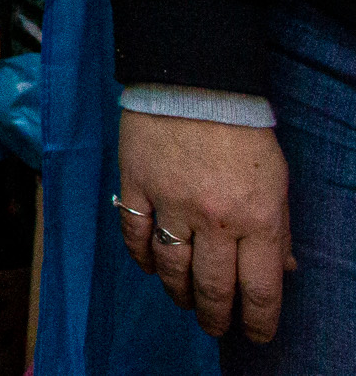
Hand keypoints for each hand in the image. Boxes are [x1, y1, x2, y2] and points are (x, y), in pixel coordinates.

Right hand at [120, 109, 295, 340]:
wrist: (194, 82)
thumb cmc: (244, 133)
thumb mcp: (277, 182)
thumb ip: (280, 229)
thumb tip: (283, 268)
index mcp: (258, 219)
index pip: (260, 289)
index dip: (259, 321)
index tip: (256, 334)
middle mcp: (215, 220)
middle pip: (214, 287)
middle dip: (217, 316)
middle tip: (216, 327)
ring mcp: (172, 204)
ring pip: (172, 269)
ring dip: (179, 293)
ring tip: (185, 301)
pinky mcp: (136, 187)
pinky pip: (135, 236)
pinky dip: (142, 258)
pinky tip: (150, 266)